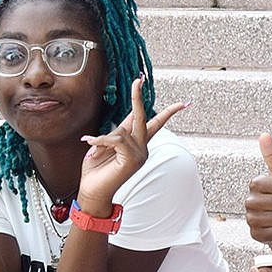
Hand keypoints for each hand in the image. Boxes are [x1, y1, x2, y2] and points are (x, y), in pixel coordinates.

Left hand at [76, 79, 187, 214]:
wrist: (92, 191)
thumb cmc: (97, 170)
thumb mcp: (106, 146)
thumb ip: (119, 131)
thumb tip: (131, 115)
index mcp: (138, 145)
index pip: (155, 125)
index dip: (168, 113)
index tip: (182, 104)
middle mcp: (142, 149)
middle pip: (144, 118)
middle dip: (138, 98)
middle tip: (138, 80)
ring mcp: (139, 155)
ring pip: (122, 131)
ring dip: (103, 138)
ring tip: (92, 148)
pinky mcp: (132, 160)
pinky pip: (116, 139)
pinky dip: (100, 141)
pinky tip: (89, 144)